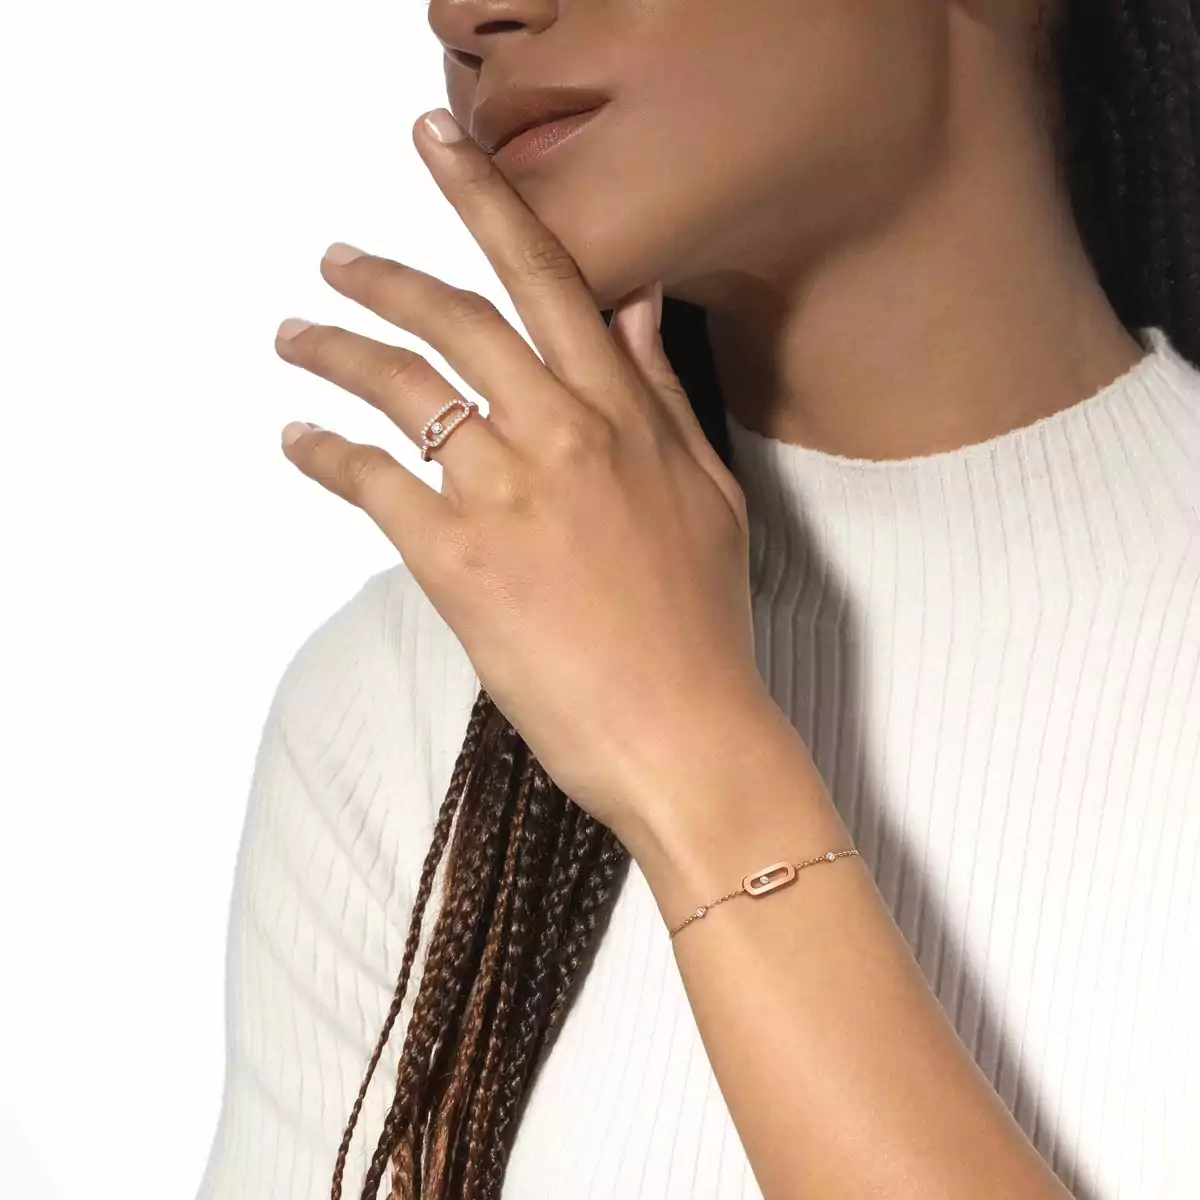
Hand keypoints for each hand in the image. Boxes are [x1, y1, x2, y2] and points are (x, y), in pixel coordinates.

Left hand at [273, 107, 767, 847]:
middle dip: (383, 278)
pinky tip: (299, 441)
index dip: (485, 200)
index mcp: (624, 416)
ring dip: (335, 354)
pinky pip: (373, 483)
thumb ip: (660, 393)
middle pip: (454, 322)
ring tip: (295, 340)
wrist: (688, 735)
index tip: (435, 147)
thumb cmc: (702, 625)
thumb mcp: (706, 493)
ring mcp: (508, 497)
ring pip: (402, 391)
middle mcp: (564, 436)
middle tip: (335, 263)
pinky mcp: (459, 564)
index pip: (547, 279)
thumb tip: (637, 306)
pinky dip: (323, 454)